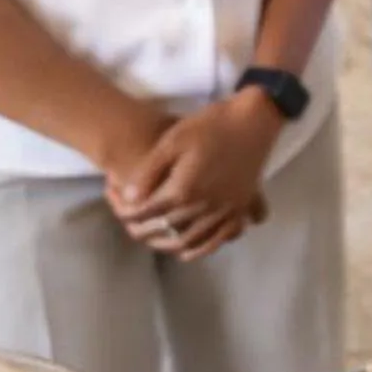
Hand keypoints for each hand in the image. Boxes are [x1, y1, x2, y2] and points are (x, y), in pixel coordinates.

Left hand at [108, 89, 279, 259]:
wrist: (253, 120)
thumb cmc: (209, 126)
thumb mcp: (171, 142)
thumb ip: (148, 172)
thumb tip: (129, 199)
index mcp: (184, 190)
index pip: (146, 212)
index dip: (127, 213)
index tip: (118, 208)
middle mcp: (205, 207)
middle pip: (166, 229)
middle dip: (142, 230)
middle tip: (131, 225)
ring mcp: (226, 211)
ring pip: (191, 240)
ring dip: (167, 244)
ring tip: (154, 239)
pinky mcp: (242, 209)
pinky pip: (222, 239)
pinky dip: (202, 249)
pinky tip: (188, 251)